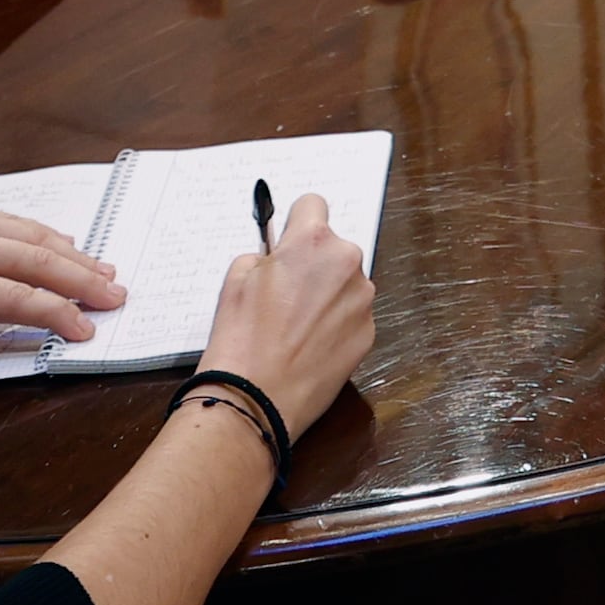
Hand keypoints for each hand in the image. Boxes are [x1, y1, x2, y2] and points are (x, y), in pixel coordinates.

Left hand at [0, 182, 129, 385]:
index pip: (17, 301)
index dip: (58, 317)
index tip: (87, 331)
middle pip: (36, 263)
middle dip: (82, 281)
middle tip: (119, 296)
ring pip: (29, 236)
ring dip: (70, 254)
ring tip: (102, 268)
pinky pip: (8, 219)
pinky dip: (41, 232)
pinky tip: (53, 241)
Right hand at [201, 191, 378, 435]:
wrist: (255, 399)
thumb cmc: (242, 340)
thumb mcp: (236, 279)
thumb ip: (265, 256)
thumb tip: (278, 258)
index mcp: (312, 242)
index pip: (313, 205)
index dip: (297, 223)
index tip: (290, 240)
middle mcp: (346, 263)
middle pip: (333, 248)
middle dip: (313, 264)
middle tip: (286, 294)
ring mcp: (362, 300)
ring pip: (345, 283)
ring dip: (327, 295)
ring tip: (295, 326)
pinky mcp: (369, 333)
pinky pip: (352, 315)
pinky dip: (336, 325)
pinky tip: (310, 346)